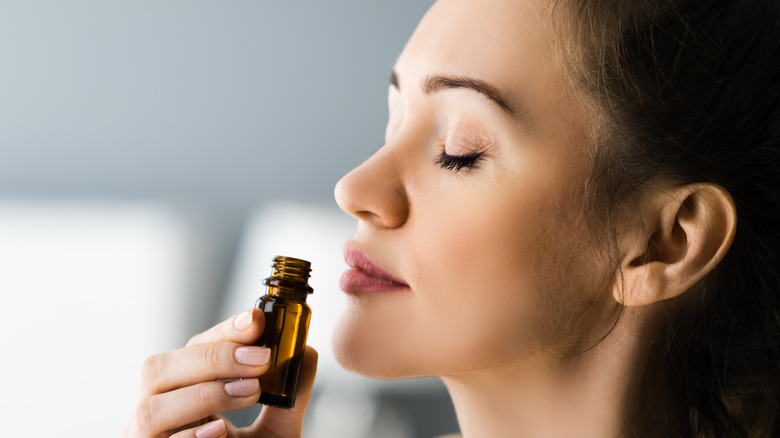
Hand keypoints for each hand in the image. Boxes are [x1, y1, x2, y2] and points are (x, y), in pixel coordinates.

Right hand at [123, 309, 317, 437]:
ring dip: (203, 394)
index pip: (191, 350)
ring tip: (250, 392)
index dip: (221, 331)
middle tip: (261, 359)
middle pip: (156, 370)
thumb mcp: (273, 432)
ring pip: (149, 409)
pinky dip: (187, 437)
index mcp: (179, 395)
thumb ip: (288, 397)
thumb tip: (308, 354)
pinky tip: (219, 431)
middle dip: (211, 358)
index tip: (257, 320)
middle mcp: (154, 415)